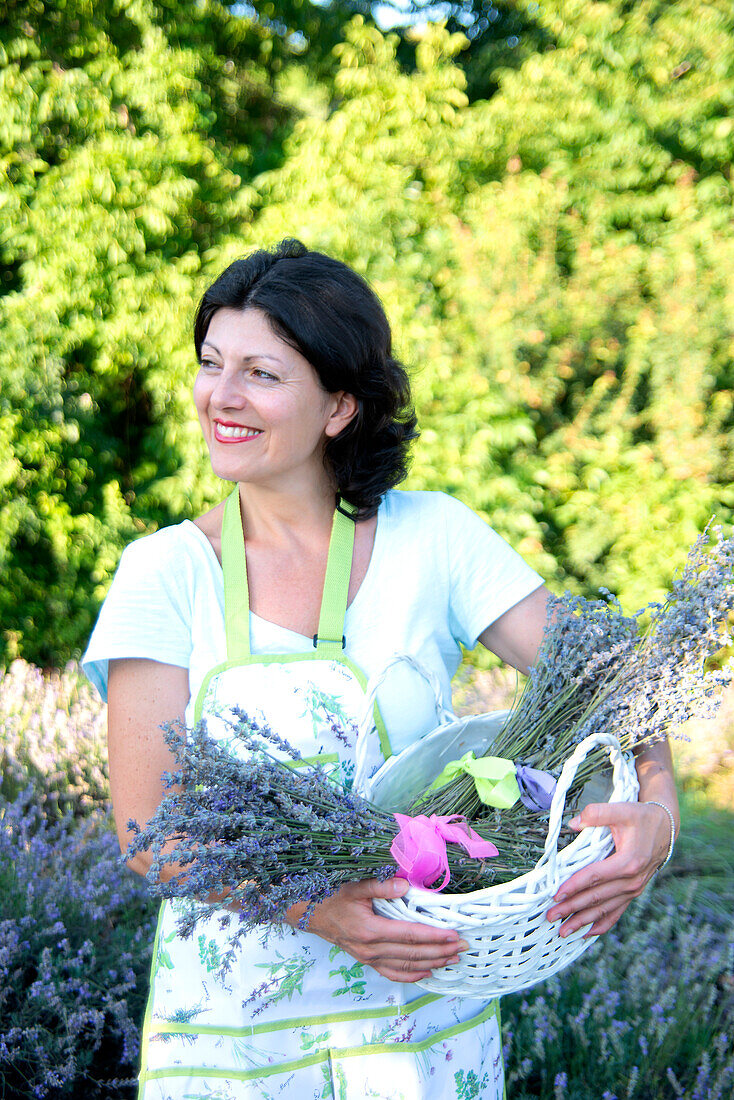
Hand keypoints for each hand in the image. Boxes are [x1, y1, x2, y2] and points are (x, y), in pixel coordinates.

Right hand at [285, 877, 468, 982]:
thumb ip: (380, 885)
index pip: (410, 935)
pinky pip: (393, 973)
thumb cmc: (333, 896)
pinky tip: (428, 972)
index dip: (434, 936)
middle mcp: (371, 949)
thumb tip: (404, 885)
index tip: (454, 934)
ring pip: (406, 966)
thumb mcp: (354, 885)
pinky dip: (413, 975)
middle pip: (413, 954)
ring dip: (432, 964)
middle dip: (440, 951)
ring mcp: (369, 958)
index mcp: (370, 929)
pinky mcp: (367, 962)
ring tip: (453, 959)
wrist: (310, 914)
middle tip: (463, 947)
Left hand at [545, 801, 671, 937]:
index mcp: (628, 862)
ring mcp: (633, 889)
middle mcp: (632, 881)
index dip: (574, 886)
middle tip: (550, 916)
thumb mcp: (621, 810)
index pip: (595, 877)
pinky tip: (586, 933)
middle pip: (596, 897)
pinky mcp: (633, 893)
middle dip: (572, 908)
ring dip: (583, 921)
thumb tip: (574, 823)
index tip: (556, 895)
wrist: (665, 828)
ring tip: (563, 931)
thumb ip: (597, 813)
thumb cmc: (641, 818)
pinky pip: (616, 913)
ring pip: (604, 909)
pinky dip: (601, 924)